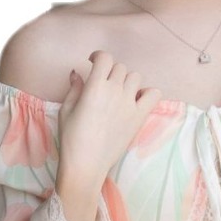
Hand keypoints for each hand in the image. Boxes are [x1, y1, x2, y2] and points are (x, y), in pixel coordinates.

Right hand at [56, 47, 162, 187]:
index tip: (93, 62)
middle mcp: (115, 91)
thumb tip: (77, 73)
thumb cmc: (72, 138)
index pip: (104, 58)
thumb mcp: (66, 109)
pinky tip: (136, 100)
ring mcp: (130, 103)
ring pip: (135, 77)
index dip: (98, 56)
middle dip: (111, 71)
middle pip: (119, 68)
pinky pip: (153, 94)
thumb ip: (75, 88)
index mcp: (95, 86)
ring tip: (119, 92)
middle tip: (104, 83)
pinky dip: (147, 93)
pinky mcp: (139, 117)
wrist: (86, 163)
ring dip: (127, 81)